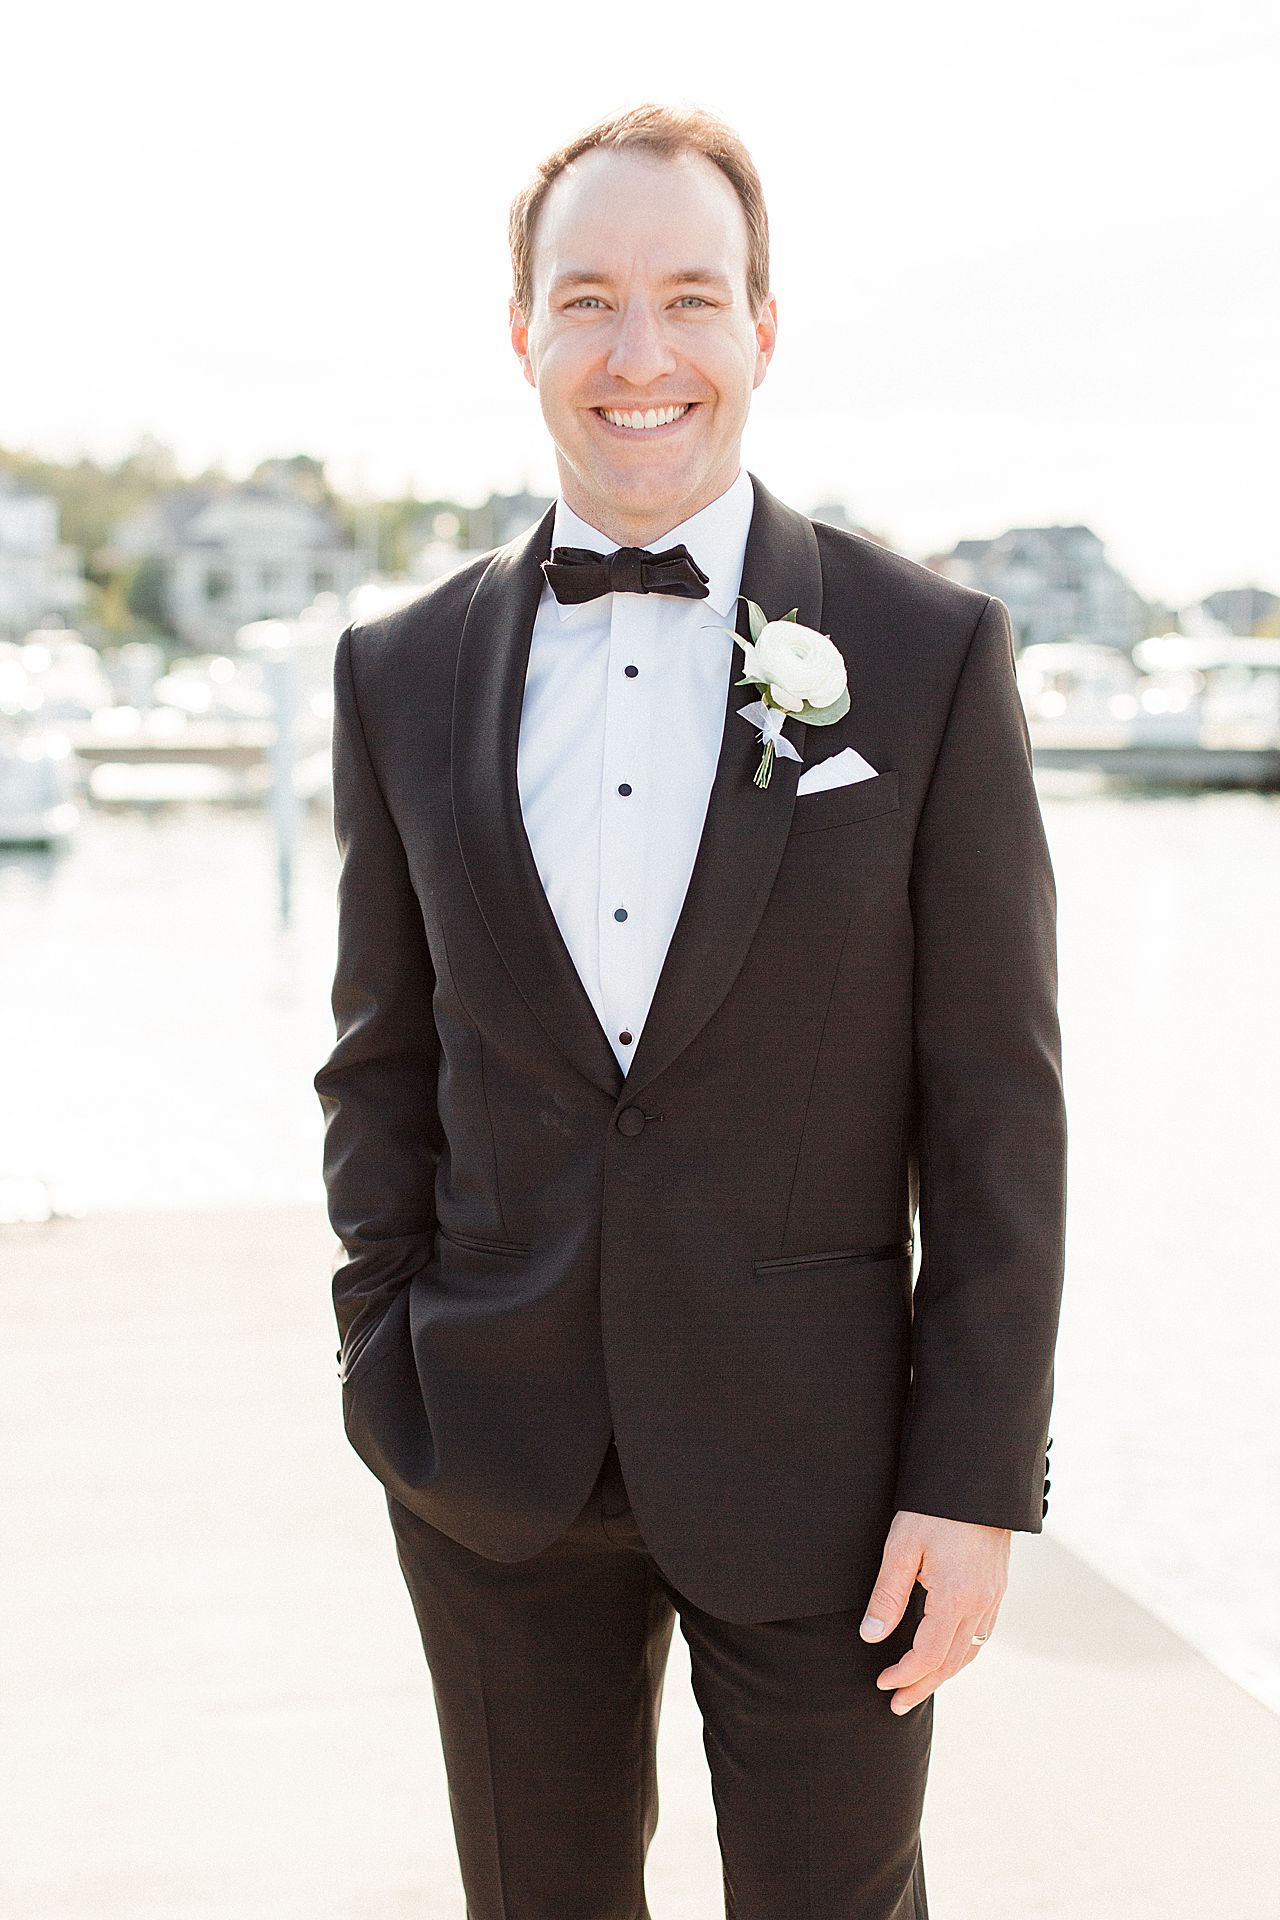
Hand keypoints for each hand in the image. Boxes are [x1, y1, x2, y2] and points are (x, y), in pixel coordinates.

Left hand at [859, 1509, 1009, 1712]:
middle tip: (897, 1704)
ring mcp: (994, 1596)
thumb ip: (888, 1595)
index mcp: (956, 1598)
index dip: (904, 1675)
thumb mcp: (902, 1547)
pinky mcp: (998, 1586)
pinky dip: (962, 1653)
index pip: (928, 1656)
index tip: (882, 1684)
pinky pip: (982, 1634)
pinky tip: (948, 1653)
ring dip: (944, 1674)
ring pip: (970, 1651)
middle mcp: (980, 1604)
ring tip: (919, 1686)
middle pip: (951, 1662)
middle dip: (923, 1686)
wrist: (979, 1478)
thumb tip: (872, 1637)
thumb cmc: (934, 1508)